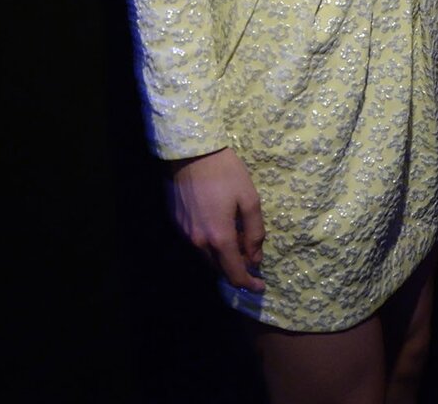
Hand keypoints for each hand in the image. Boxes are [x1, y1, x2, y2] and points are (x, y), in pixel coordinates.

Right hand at [169, 147, 265, 291]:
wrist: (192, 152)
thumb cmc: (225, 173)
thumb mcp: (249, 198)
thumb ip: (254, 232)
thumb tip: (255, 257)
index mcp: (219, 238)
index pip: (235, 274)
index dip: (249, 284)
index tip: (260, 286)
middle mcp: (199, 242)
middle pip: (220, 269)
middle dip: (237, 269)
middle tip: (251, 257)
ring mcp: (185, 233)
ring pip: (207, 257)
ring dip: (223, 257)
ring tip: (236, 241)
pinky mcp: (177, 222)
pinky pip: (197, 243)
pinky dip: (210, 244)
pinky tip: (218, 227)